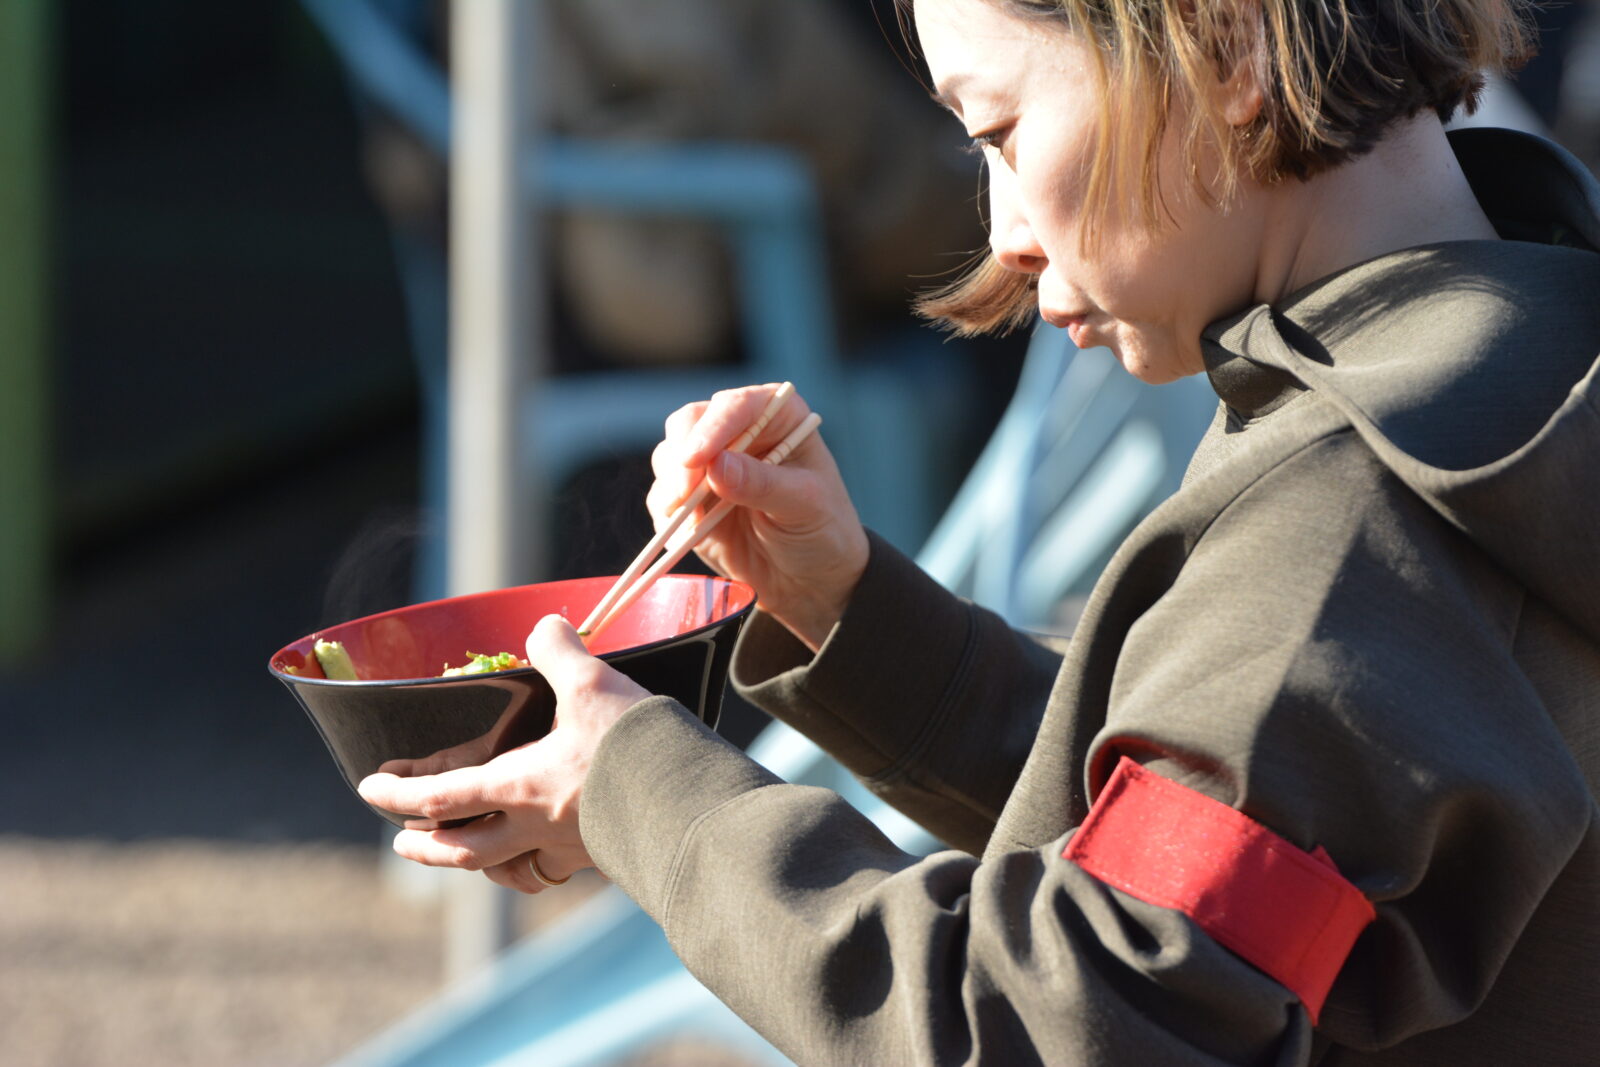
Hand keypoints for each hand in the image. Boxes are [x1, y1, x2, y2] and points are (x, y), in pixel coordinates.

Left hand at [356, 615, 649, 892]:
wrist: (689, 803)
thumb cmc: (631, 747)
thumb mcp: (591, 684)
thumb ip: (559, 651)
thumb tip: (544, 626)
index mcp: (517, 787)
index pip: (437, 798)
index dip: (396, 795)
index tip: (369, 790)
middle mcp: (533, 828)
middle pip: (463, 853)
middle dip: (428, 849)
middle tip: (406, 844)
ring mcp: (569, 850)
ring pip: (510, 872)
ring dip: (483, 867)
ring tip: (476, 855)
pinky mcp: (605, 856)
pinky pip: (558, 869)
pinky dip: (541, 864)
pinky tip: (548, 851)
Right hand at [647, 383, 868, 650]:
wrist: (809, 578)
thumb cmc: (822, 530)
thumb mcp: (804, 505)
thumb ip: (762, 483)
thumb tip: (716, 465)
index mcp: (776, 417)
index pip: (737, 406)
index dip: (713, 428)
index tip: (697, 459)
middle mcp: (738, 431)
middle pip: (690, 422)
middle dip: (683, 458)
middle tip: (684, 496)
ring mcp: (710, 463)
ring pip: (669, 457)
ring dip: (674, 489)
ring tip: (698, 524)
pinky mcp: (690, 498)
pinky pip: (662, 497)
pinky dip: (669, 516)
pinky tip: (694, 535)